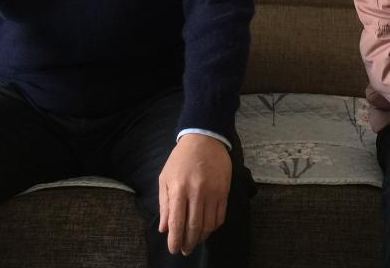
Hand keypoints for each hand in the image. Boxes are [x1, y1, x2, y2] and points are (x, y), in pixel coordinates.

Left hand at [158, 133, 231, 255]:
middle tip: (185, 250)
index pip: (177, 221)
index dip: (175, 239)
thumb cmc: (181, 159)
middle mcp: (196, 192)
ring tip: (195, 241)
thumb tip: (165, 228)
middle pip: (194, 226)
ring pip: (209, 224)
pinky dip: (214, 227)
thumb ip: (165, 204)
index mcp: (179, 188)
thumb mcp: (165, 178)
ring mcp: (212, 191)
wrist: (204, 139)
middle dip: (188, 242)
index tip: (174, 249)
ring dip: (202, 237)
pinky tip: (208, 229)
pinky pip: (220, 216)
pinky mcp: (224, 190)